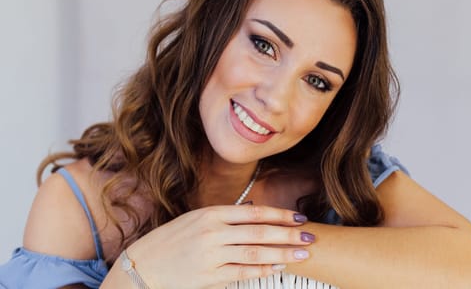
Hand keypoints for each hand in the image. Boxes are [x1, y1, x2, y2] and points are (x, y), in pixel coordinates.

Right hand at [125, 205, 313, 288]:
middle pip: (259, 232)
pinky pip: (243, 272)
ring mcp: (212, 255)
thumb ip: (224, 217)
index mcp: (210, 214)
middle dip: (288, 233)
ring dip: (282, 252)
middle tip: (309, 235)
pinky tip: (277, 267)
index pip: (253, 212)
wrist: (143, 267)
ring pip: (255, 253)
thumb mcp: (195, 219)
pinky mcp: (210, 276)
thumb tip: (255, 215)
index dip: (279, 215)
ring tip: (301, 252)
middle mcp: (213, 232)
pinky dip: (263, 269)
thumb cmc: (171, 241)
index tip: (298, 217)